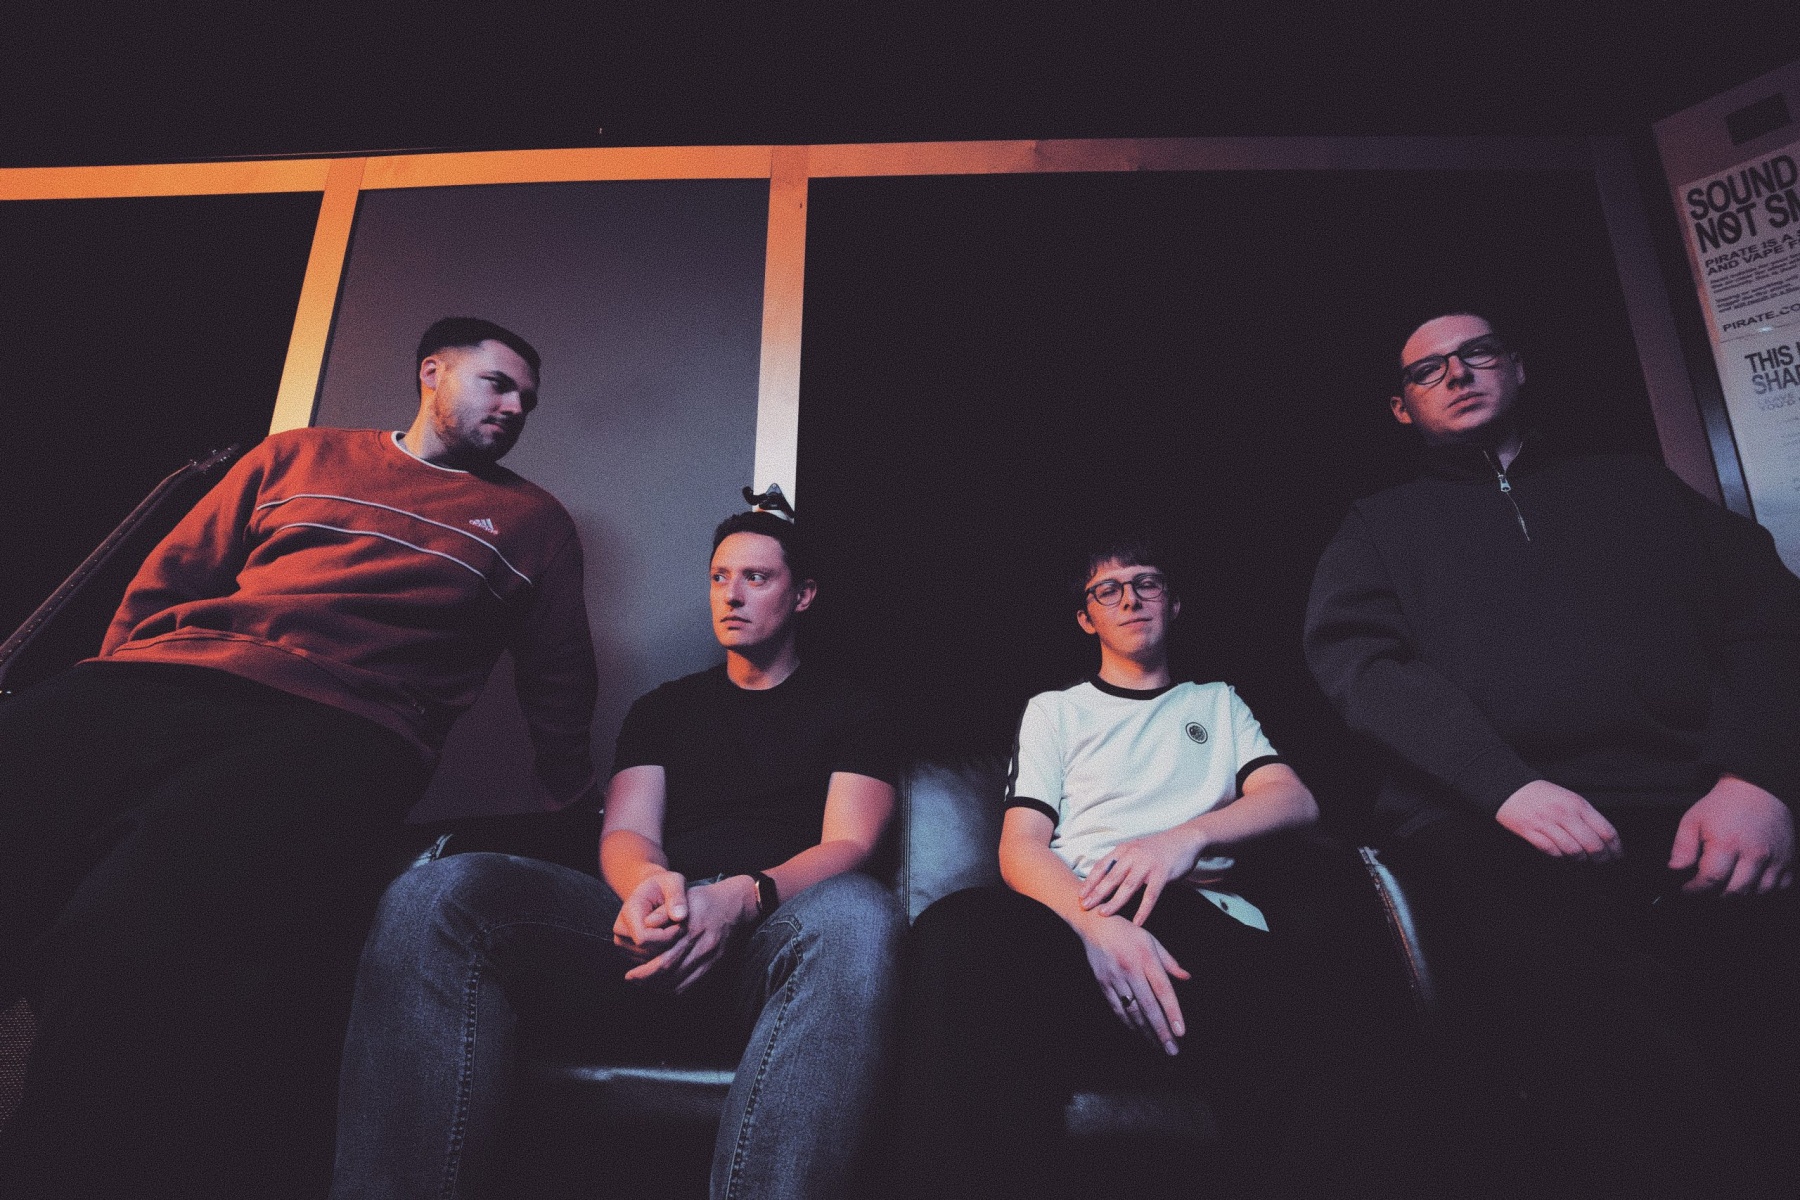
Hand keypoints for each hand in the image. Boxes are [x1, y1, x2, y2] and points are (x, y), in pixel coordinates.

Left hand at [623, 875, 756, 992]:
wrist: (736, 905)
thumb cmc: (705, 899)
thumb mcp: (683, 897)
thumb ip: (663, 912)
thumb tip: (645, 925)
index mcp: (692, 931)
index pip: (665, 961)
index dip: (645, 972)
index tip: (630, 973)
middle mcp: (702, 948)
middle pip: (672, 974)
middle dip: (648, 981)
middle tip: (632, 979)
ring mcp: (711, 959)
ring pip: (681, 983)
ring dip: (660, 987)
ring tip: (644, 984)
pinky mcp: (715, 964)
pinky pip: (693, 984)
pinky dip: (676, 988)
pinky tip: (664, 985)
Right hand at [1077, 914, 1190, 1055]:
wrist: (1095, 925)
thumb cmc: (1127, 933)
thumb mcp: (1152, 941)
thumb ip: (1170, 962)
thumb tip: (1187, 977)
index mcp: (1146, 958)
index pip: (1163, 990)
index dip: (1173, 1013)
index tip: (1181, 1032)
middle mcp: (1131, 970)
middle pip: (1149, 1006)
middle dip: (1161, 1030)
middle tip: (1172, 1050)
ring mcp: (1115, 978)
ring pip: (1133, 1011)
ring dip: (1146, 1032)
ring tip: (1158, 1046)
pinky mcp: (1103, 984)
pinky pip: (1117, 1009)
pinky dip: (1129, 1023)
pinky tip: (1138, 1033)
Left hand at [1079, 827, 1204, 926]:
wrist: (1185, 839)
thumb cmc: (1158, 848)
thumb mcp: (1135, 850)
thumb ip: (1122, 862)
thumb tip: (1104, 880)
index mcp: (1124, 850)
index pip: (1102, 866)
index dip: (1090, 881)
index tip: (1080, 895)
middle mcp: (1133, 855)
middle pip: (1111, 877)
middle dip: (1096, 893)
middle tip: (1084, 906)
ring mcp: (1147, 864)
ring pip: (1128, 886)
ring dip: (1115, 901)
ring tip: (1104, 914)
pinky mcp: (1162, 873)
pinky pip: (1151, 895)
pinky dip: (1143, 910)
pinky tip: (1137, 922)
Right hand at [1495, 780, 1621, 861]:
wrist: (1509, 788)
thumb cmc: (1542, 794)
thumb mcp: (1569, 798)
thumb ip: (1585, 815)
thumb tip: (1603, 839)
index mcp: (1577, 804)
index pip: (1605, 830)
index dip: (1615, 847)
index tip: (1617, 855)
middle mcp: (1564, 814)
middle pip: (1592, 845)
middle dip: (1601, 858)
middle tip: (1602, 862)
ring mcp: (1546, 823)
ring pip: (1573, 851)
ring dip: (1580, 860)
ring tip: (1581, 860)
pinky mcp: (1530, 832)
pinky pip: (1552, 851)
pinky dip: (1560, 857)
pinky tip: (1562, 856)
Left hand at [1670, 775, 1793, 895]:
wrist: (1758, 789)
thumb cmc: (1723, 805)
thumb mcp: (1693, 820)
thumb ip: (1683, 847)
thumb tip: (1675, 869)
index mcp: (1727, 843)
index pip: (1711, 879)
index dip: (1696, 890)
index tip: (1687, 890)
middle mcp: (1754, 853)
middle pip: (1735, 891)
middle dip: (1716, 895)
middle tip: (1706, 890)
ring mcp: (1775, 858)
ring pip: (1758, 892)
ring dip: (1741, 894)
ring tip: (1727, 884)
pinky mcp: (1789, 859)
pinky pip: (1780, 886)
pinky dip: (1765, 889)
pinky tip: (1750, 881)